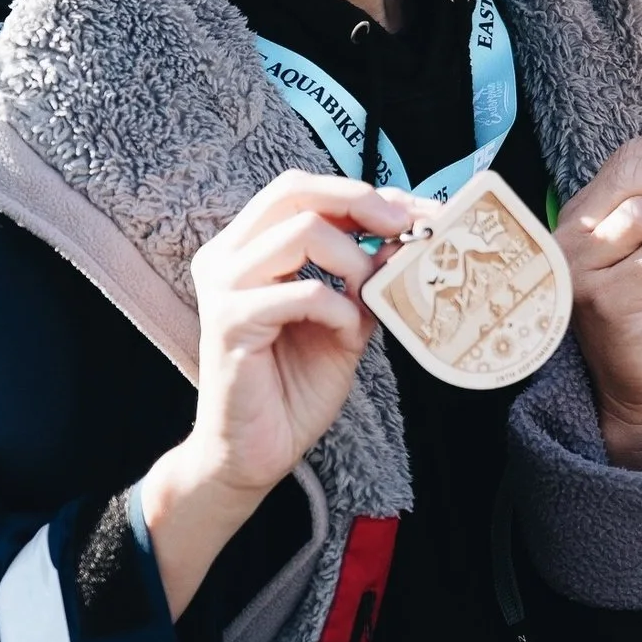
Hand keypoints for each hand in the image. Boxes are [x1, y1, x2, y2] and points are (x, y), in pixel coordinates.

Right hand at [143, 172, 410, 616]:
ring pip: (301, 231)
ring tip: (371, 292)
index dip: (364, 192)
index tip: (419, 210)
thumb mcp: (344, 319)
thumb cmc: (295, 385)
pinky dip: (339, 307)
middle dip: (361, 202)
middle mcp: (226, 256)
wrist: (257, 452)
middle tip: (405, 227)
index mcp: (247, 247)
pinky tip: (347, 332)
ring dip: (354, 258)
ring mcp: (223, 287)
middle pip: (295, 191)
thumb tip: (409, 233)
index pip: (303, 189)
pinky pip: (303, 292)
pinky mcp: (229, 323)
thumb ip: (366, 276)